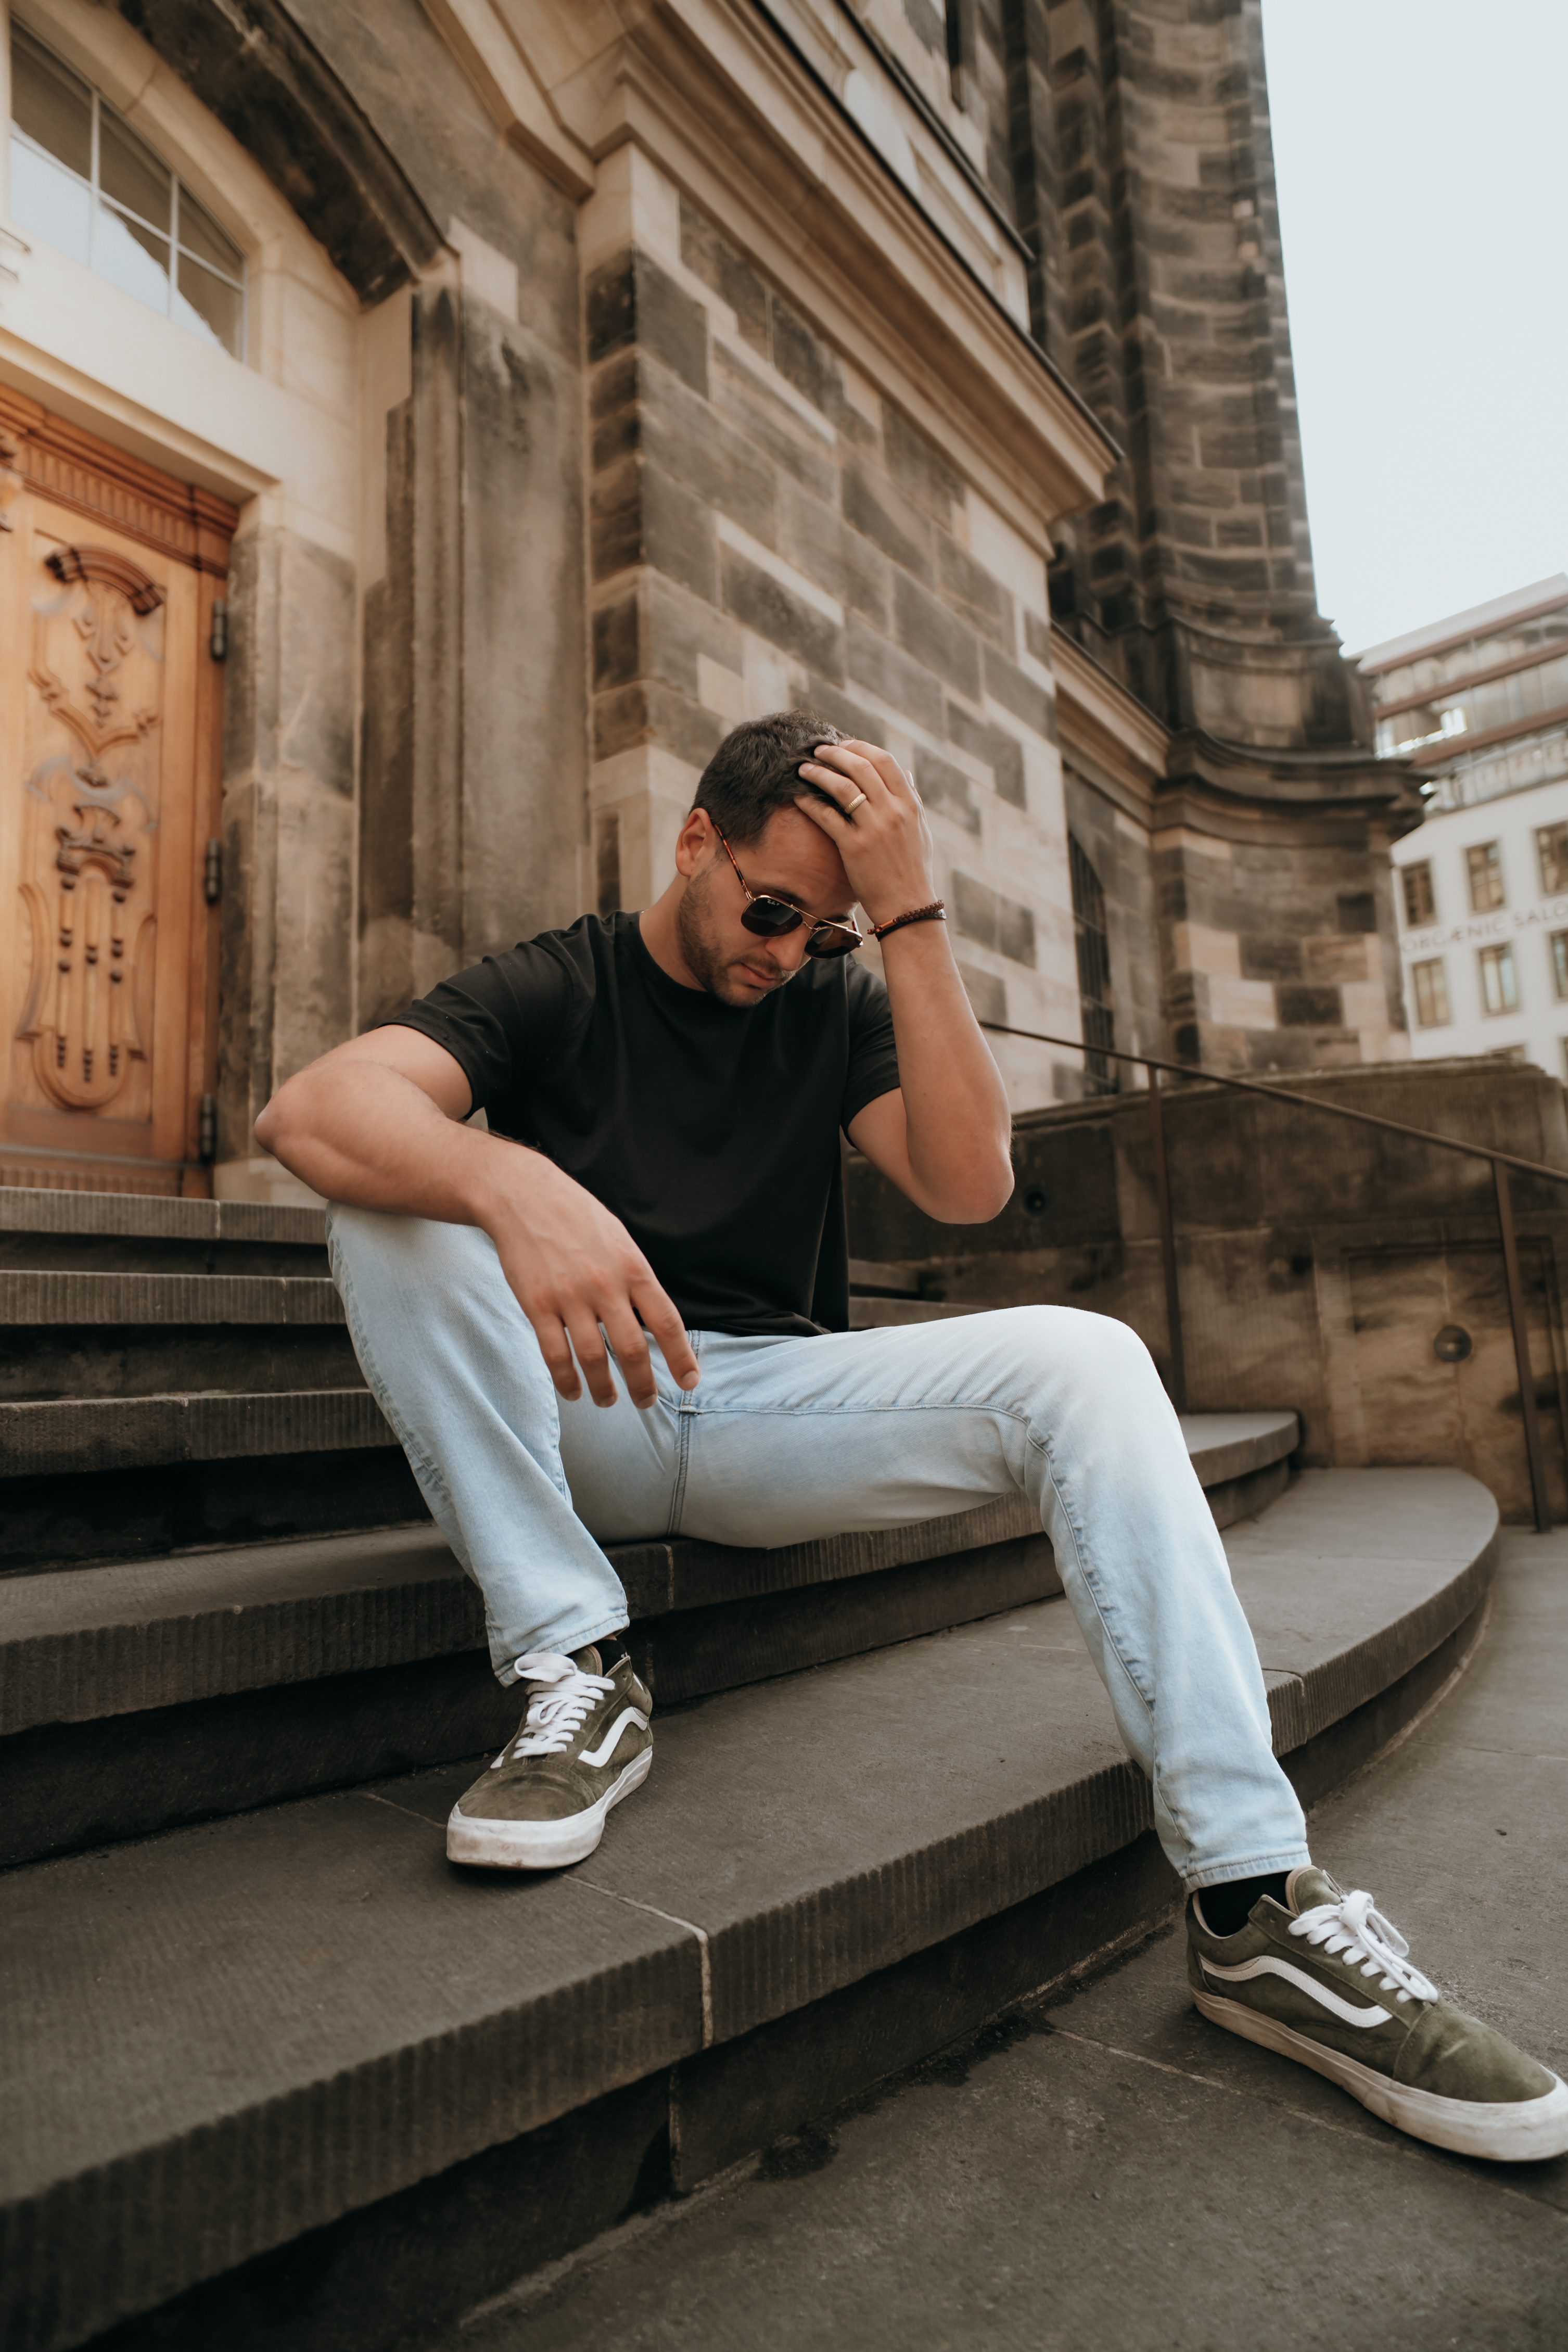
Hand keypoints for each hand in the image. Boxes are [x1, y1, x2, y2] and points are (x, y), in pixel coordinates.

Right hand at [484, 1154, 698, 1409]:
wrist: (524, 1195)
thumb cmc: (576, 1216)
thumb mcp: (619, 1239)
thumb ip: (635, 1278)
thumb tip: (651, 1319)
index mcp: (633, 1268)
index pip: (667, 1322)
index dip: (681, 1358)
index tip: (690, 1382)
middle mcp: (606, 1285)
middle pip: (633, 1349)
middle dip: (643, 1385)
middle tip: (645, 1402)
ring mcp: (569, 1297)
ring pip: (593, 1359)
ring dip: (604, 1389)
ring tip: (608, 1401)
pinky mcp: (536, 1305)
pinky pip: (555, 1355)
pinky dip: (566, 1380)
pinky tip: (573, 1392)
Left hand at [795, 740, 936, 930]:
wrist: (908, 905)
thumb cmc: (913, 868)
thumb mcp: (920, 829)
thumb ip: (912, 799)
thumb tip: (905, 773)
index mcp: (909, 803)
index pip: (884, 761)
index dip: (861, 747)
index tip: (844, 745)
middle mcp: (893, 811)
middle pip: (861, 766)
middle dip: (836, 753)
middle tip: (818, 750)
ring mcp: (874, 828)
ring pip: (843, 787)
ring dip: (820, 772)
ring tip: (804, 768)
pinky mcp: (855, 847)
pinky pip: (827, 816)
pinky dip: (811, 802)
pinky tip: (799, 796)